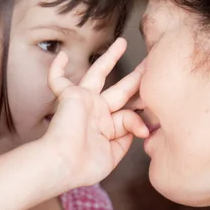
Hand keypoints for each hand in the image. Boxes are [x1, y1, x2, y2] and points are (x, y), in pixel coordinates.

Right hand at [42, 37, 148, 189]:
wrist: (63, 164)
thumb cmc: (84, 166)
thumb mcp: (115, 152)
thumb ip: (129, 133)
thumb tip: (143, 124)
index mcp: (108, 127)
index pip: (129, 113)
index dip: (142, 116)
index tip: (151, 124)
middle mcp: (97, 112)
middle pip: (122, 89)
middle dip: (138, 77)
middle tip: (151, 62)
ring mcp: (84, 102)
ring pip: (98, 74)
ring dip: (109, 58)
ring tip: (122, 42)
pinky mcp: (70, 96)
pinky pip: (58, 80)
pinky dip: (57, 69)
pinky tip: (61, 56)